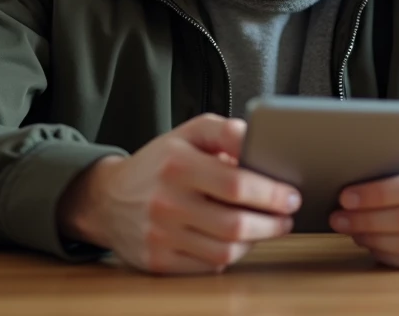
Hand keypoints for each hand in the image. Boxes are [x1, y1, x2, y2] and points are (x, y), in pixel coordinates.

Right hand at [56, 114, 300, 274]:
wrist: (107, 199)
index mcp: (177, 164)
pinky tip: (237, 242)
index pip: (236, 184)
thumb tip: (258, 140)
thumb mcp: (187, 133)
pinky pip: (207, 267)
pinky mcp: (157, 261)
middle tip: (287, 217)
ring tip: (266, 228)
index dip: (271, 194)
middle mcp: (167, 202)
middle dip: (272, 223)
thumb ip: (224, 131)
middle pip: (235, 224)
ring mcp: (160, 235)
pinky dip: (229, 255)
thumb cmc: (158, 163)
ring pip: (225, 250)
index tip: (291, 195)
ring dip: (255, 241)